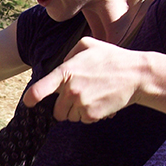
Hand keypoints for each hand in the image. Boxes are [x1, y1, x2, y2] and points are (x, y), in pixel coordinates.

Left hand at [23, 36, 142, 122]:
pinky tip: (100, 102)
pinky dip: (89, 115)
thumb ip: (69, 55)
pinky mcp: (92, 115)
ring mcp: (81, 104)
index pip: (41, 89)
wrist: (137, 75)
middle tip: (78, 97)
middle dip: (63, 106)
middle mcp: (70, 89)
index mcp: (66, 71)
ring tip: (92, 97)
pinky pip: (82, 120)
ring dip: (76, 111)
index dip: (31, 98)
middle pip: (56, 110)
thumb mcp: (88, 44)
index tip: (28, 103)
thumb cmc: (113, 58)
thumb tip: (60, 67)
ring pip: (69, 117)